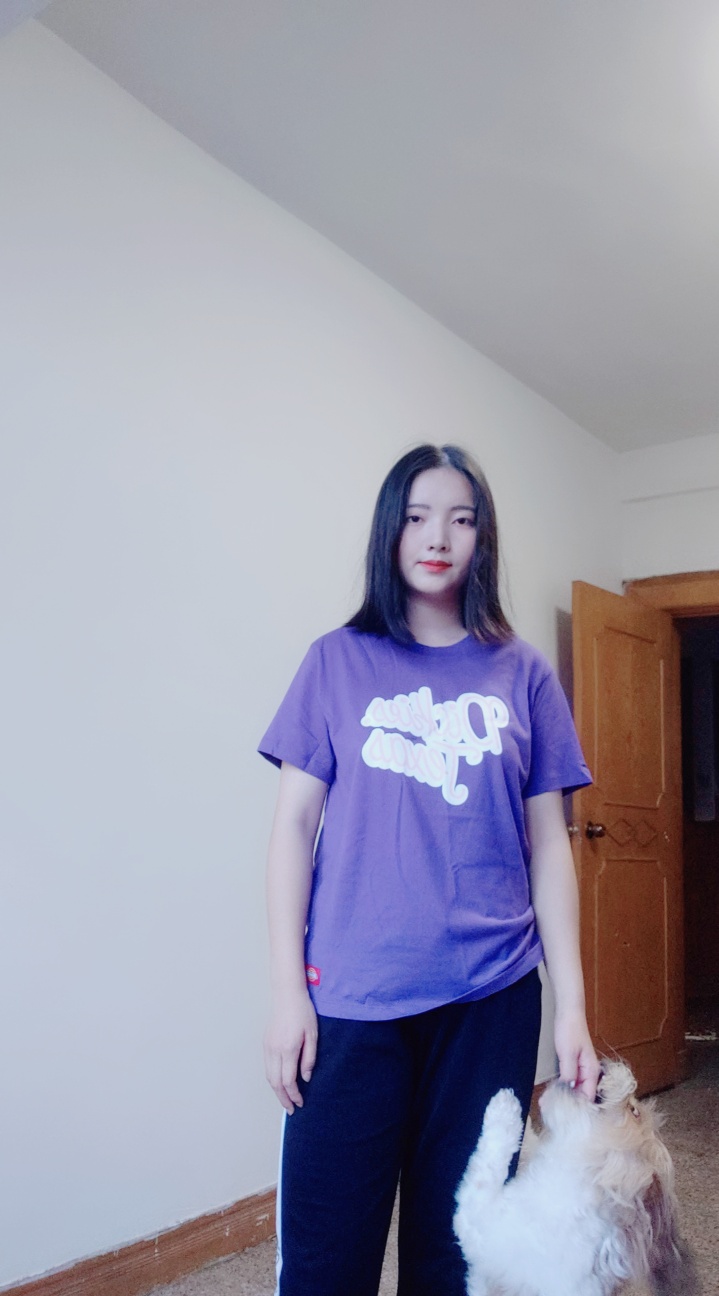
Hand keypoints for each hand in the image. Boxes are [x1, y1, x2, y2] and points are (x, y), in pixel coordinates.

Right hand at [264, 988, 317, 1113]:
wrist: (287, 994)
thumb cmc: (303, 1012)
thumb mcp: (313, 1035)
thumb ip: (309, 1058)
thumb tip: (305, 1079)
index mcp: (289, 1049)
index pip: (288, 1081)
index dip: (294, 1095)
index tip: (300, 1103)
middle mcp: (275, 1050)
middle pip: (275, 1083)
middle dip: (283, 1098)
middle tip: (291, 1109)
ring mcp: (267, 1047)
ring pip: (268, 1076)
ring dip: (276, 1091)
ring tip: (285, 1099)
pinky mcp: (265, 1043)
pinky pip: (267, 1067)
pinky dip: (272, 1079)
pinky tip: (279, 1083)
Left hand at [553, 1007, 599, 1101]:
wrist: (568, 1013)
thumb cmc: (570, 1030)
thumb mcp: (568, 1053)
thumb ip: (569, 1074)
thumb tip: (569, 1092)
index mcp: (592, 1071)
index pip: (588, 1097)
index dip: (576, 1107)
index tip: (562, 1113)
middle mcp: (589, 1073)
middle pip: (581, 1096)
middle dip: (566, 1104)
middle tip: (548, 1109)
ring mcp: (581, 1070)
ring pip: (574, 1090)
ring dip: (561, 1097)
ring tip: (545, 1103)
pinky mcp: (574, 1066)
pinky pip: (569, 1082)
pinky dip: (560, 1088)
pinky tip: (550, 1093)